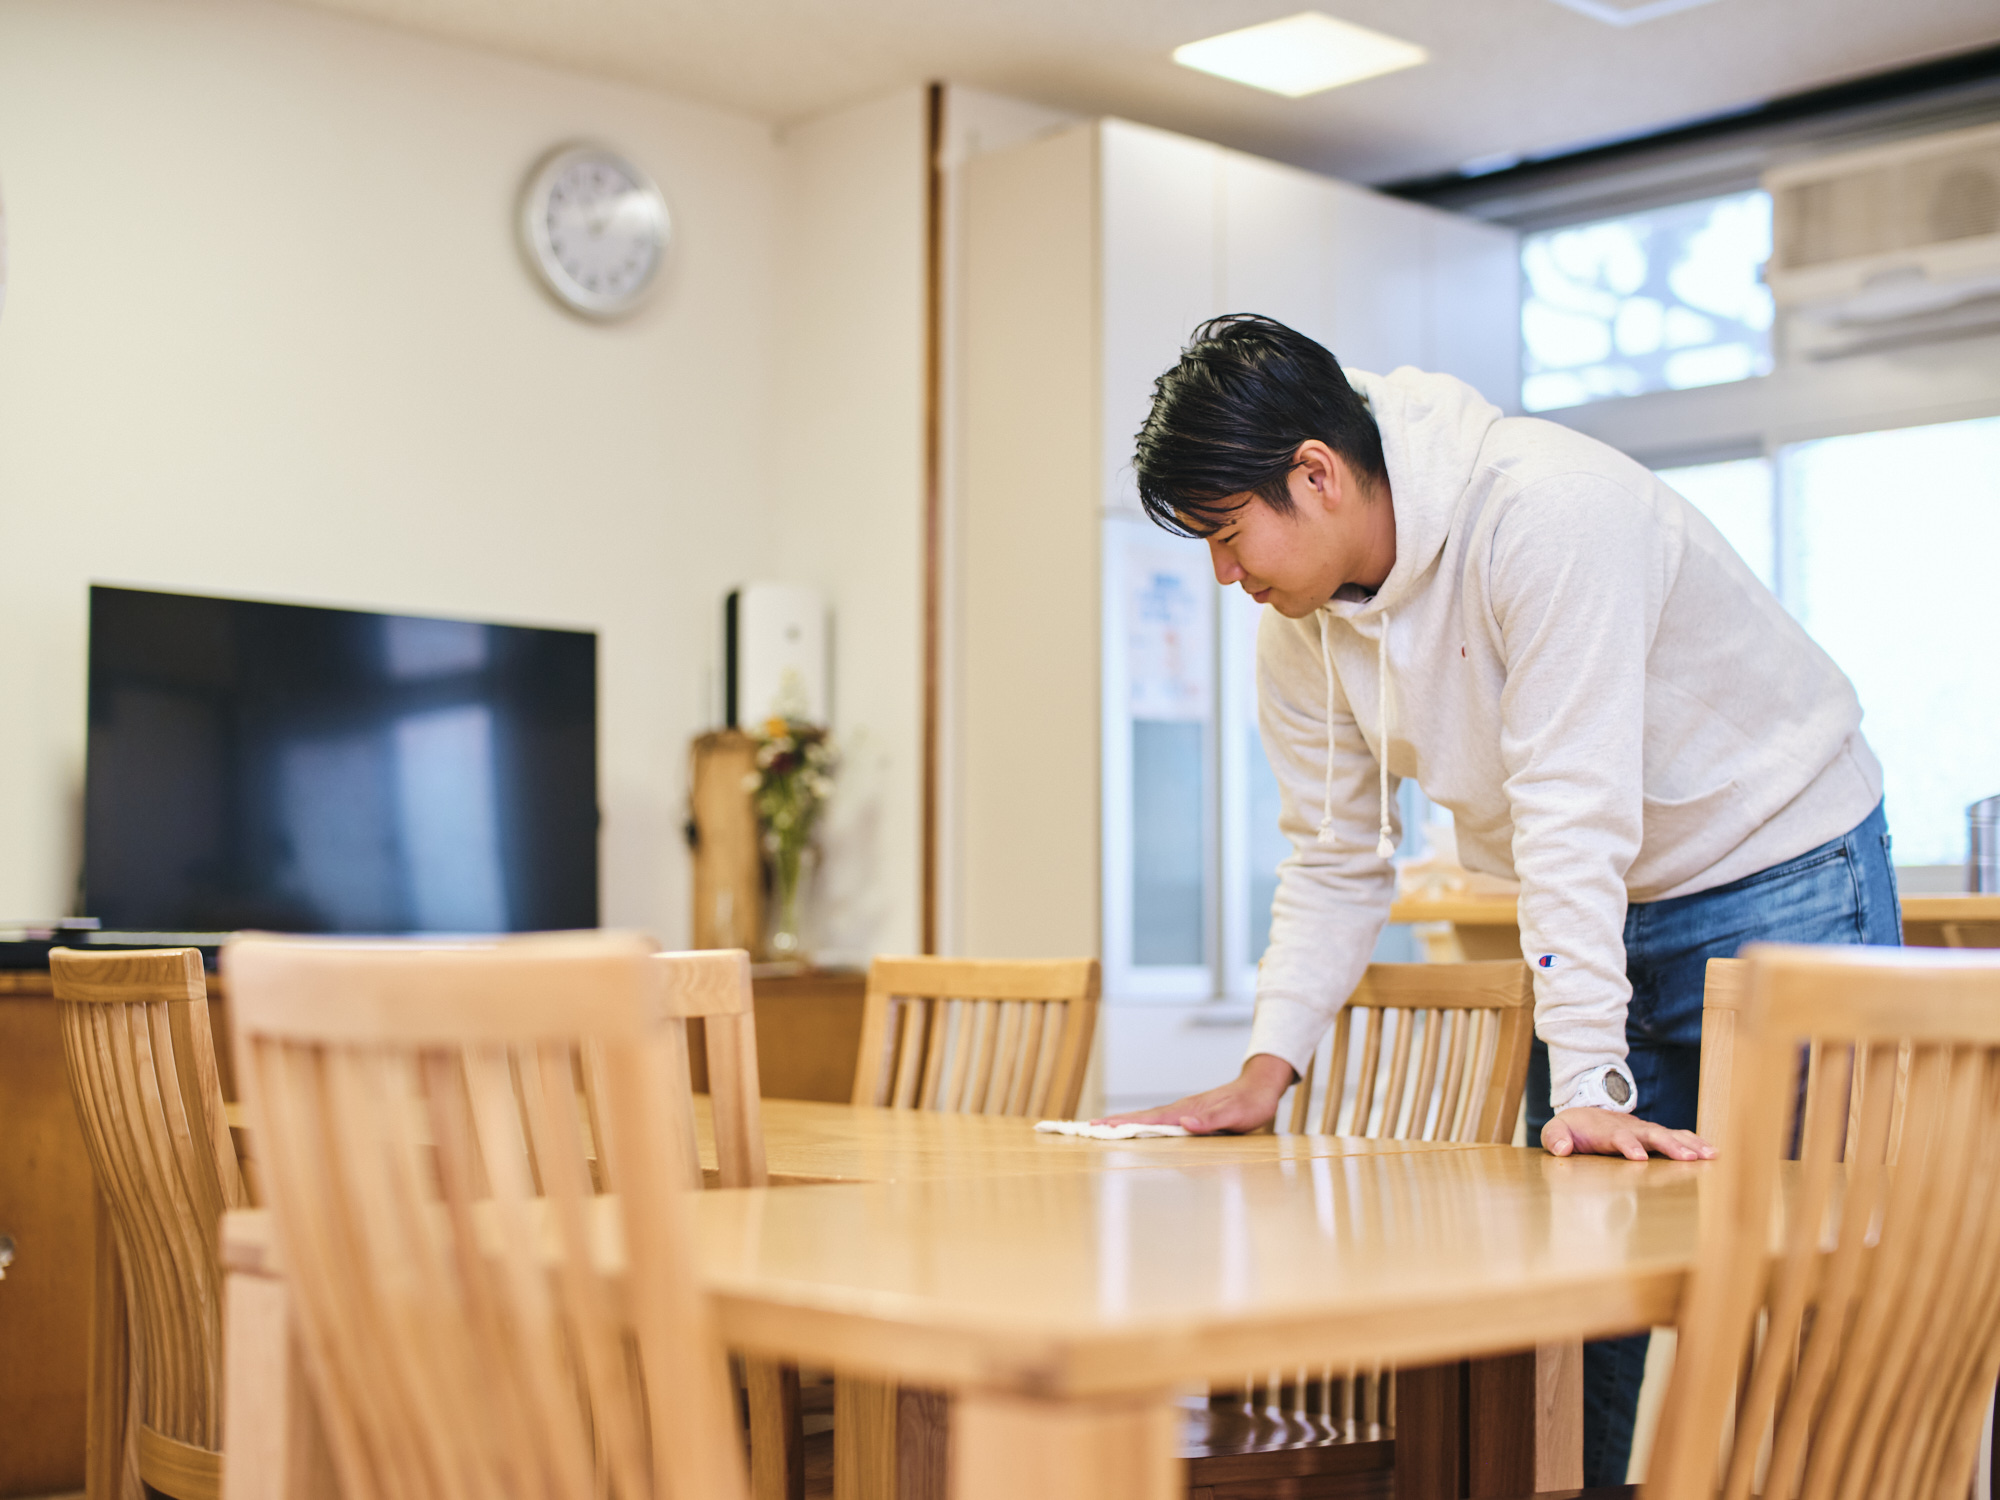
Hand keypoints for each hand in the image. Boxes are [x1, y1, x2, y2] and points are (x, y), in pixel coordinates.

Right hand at [1096, 1053, 1295, 1134]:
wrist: (1260, 1087)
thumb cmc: (1251, 1104)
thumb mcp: (1237, 1115)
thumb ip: (1212, 1118)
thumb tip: (1184, 1121)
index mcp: (1187, 1110)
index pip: (1150, 1119)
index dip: (1125, 1124)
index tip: (1101, 1127)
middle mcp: (1181, 1109)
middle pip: (1141, 1116)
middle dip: (1114, 1123)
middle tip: (1088, 1128)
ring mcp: (1183, 1111)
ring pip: (1147, 1118)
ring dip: (1124, 1123)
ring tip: (1101, 1128)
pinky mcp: (1188, 1115)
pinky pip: (1158, 1121)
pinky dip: (1141, 1125)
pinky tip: (1135, 1130)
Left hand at [1542, 1107, 1714, 1161]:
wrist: (1584, 1113)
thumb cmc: (1571, 1128)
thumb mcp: (1556, 1131)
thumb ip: (1555, 1138)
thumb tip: (1562, 1148)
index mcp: (1606, 1130)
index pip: (1619, 1137)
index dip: (1629, 1146)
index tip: (1638, 1157)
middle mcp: (1630, 1128)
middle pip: (1653, 1135)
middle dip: (1670, 1146)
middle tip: (1689, 1158)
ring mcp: (1645, 1131)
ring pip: (1671, 1135)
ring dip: (1690, 1145)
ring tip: (1710, 1155)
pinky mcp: (1654, 1136)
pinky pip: (1678, 1137)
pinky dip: (1695, 1143)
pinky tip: (1712, 1153)